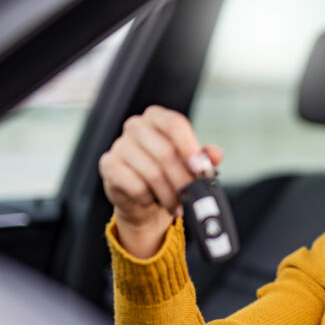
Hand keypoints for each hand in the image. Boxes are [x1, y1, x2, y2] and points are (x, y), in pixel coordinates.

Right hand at [99, 105, 223, 257]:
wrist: (143, 197)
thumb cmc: (169, 173)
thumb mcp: (190, 164)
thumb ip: (205, 157)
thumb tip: (215, 154)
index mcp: (158, 118)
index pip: (174, 124)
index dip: (189, 146)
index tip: (200, 168)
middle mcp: (136, 126)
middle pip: (166, 152)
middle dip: (183, 180)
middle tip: (193, 197)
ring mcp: (120, 145)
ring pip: (152, 173)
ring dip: (169, 195)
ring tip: (177, 205)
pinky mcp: (108, 165)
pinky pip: (135, 186)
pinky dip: (149, 198)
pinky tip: (152, 200)